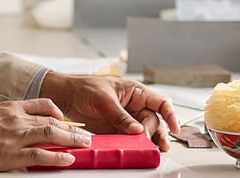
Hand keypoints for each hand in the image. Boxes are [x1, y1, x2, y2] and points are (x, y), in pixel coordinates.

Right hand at [0, 98, 92, 170]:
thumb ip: (8, 118)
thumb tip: (21, 128)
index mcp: (11, 107)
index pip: (43, 104)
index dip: (59, 113)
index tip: (66, 120)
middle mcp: (17, 118)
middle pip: (52, 120)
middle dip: (72, 128)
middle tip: (85, 135)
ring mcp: (16, 135)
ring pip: (51, 134)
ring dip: (72, 139)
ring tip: (84, 144)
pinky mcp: (12, 153)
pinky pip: (41, 154)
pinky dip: (58, 156)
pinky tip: (68, 159)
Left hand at [39, 73, 178, 150]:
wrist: (65, 97)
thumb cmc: (84, 88)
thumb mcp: (104, 100)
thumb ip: (121, 116)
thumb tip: (137, 129)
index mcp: (135, 92)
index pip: (160, 103)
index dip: (170, 115)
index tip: (175, 128)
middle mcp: (134, 106)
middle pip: (154, 121)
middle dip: (157, 132)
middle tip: (153, 142)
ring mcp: (126, 119)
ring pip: (145, 132)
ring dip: (150, 141)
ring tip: (153, 150)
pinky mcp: (117, 130)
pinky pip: (130, 139)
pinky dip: (135, 146)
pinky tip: (136, 150)